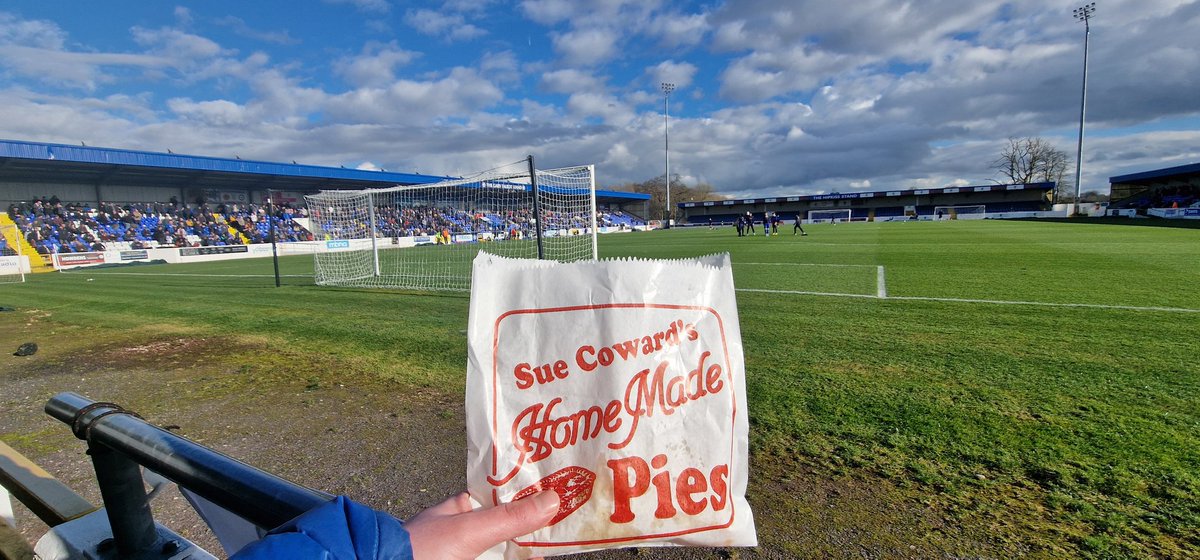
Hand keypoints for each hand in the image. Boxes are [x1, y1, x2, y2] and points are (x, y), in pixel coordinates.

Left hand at [406, 491, 559, 558]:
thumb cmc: (420, 549)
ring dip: (530, 548)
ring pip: (507, 549)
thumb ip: (509, 518)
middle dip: (538, 527)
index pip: (506, 495)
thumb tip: (554, 498)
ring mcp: (469, 553)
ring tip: (561, 543)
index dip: (533, 494)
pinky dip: (520, 558)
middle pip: (512, 527)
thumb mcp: (468, 531)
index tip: (563, 492)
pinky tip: (536, 558)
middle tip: (570, 523)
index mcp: (463, 508)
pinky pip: (500, 559)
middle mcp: (467, 531)